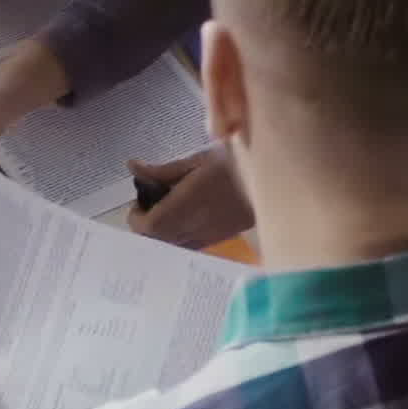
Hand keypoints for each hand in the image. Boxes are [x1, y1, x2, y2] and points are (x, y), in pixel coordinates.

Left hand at [126, 147, 254, 248]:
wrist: (274, 177)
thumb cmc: (234, 162)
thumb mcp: (196, 161)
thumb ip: (162, 171)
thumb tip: (133, 168)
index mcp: (187, 206)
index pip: (150, 227)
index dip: (137, 218)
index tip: (139, 202)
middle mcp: (196, 228)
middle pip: (158, 242)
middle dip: (147, 227)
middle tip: (151, 205)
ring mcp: (210, 237)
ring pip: (174, 248)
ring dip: (162, 234)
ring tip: (168, 210)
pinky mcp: (222, 239)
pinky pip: (192, 246)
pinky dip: (180, 238)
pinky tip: (187, 218)